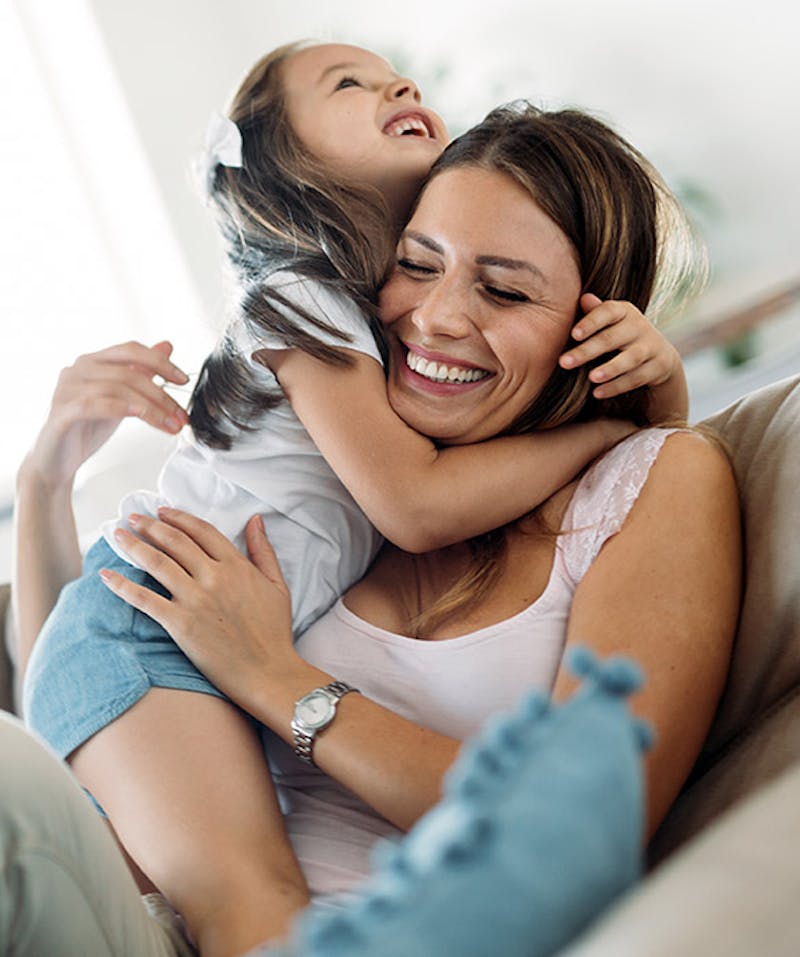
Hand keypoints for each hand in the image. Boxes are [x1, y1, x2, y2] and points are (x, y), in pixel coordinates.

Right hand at [24, 341, 189, 489]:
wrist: (56, 462)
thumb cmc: (87, 429)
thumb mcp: (122, 398)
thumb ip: (142, 372)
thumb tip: (167, 346)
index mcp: (93, 361)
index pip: (131, 350)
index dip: (160, 362)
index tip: (183, 379)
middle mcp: (78, 369)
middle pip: (129, 372)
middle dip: (162, 395)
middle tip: (181, 416)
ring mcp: (67, 389)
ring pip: (119, 388)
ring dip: (152, 408)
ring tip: (171, 426)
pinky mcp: (62, 411)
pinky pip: (98, 404)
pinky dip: (125, 408)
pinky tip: (144, 417)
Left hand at [99, 509, 296, 704]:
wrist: (268, 672)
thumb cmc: (275, 632)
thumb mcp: (277, 585)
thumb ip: (264, 550)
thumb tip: (255, 520)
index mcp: (237, 566)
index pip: (202, 531)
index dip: (179, 518)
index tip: (162, 511)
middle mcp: (214, 577)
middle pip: (175, 542)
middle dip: (150, 526)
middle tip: (132, 517)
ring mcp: (195, 600)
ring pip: (157, 563)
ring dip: (134, 545)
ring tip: (118, 535)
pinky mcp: (180, 624)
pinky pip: (144, 600)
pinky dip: (122, 585)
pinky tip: (106, 575)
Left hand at [559, 294, 681, 399]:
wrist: (658, 354)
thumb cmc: (621, 335)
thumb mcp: (610, 322)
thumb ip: (595, 313)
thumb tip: (583, 298)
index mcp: (624, 311)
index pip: (607, 312)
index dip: (591, 322)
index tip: (573, 335)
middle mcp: (639, 326)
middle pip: (611, 338)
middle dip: (587, 351)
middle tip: (564, 362)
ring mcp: (651, 346)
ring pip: (629, 359)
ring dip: (610, 369)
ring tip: (591, 378)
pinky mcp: (659, 366)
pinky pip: (636, 378)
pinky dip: (617, 386)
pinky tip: (598, 393)